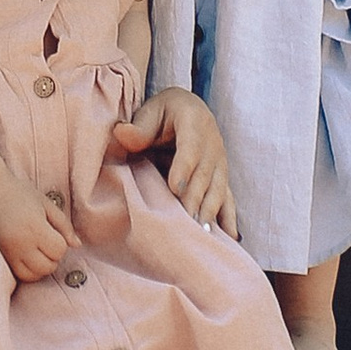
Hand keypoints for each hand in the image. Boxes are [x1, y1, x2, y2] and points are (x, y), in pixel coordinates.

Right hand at [0, 180, 73, 283]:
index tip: (53, 231)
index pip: (59, 249)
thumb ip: (64, 225)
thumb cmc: (18, 193)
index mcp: (34, 227)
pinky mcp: (1, 257)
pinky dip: (29, 271)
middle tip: (47, 241)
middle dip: (53, 257)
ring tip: (38, 250)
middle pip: (48, 266)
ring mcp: (9, 253)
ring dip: (41, 266)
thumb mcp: (46, 204)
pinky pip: (19, 275)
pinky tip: (28, 256)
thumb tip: (77, 245)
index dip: (61, 242)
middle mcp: (21, 244)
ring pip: (34, 276)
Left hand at [113, 90, 239, 235]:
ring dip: (211, 212)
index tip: (174, 188)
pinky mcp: (222, 178)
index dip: (184, 168)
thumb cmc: (163, 113)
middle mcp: (213, 144)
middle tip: (187, 222)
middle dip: (196, 199)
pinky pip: (227, 199)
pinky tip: (229, 240)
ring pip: (218, 189)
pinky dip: (228, 219)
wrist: (189, 109)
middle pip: (205, 174)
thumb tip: (121, 133)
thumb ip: (138, 127)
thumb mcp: (150, 112)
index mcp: (194, 123)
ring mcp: (220, 163)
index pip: (190, 148)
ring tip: (202, 234)